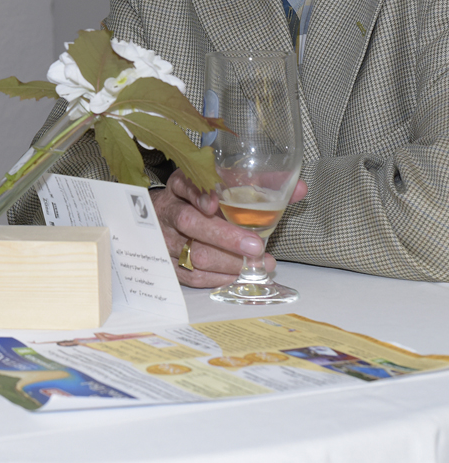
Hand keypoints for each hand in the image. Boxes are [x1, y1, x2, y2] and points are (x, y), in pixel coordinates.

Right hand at [152, 169, 307, 287]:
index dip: (198, 194)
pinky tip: (240, 274)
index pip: (184, 185)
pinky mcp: (169, 266)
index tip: (214, 203)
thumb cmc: (201, 202)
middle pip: (188, 222)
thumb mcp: (220, 185)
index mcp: (179, 186)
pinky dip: (220, 277)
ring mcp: (164, 240)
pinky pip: (193, 276)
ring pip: (193, 254)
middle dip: (225, 237)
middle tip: (256, 246)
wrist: (165, 220)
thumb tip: (298, 188)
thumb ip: (258, 184)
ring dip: (229, 262)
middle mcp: (167, 211)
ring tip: (259, 264)